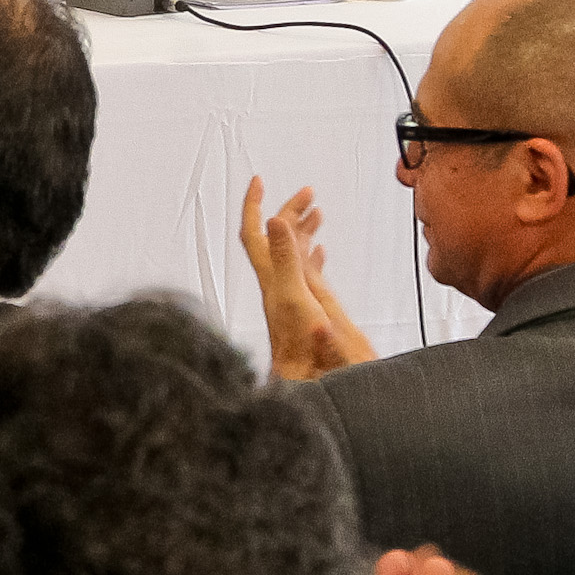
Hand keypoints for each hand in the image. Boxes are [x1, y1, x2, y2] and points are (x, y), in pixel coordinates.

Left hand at [239, 179, 375, 378]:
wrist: (309, 394)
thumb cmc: (305, 356)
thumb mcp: (297, 299)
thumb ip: (288, 261)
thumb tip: (275, 220)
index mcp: (274, 281)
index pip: (255, 235)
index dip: (254, 205)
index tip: (258, 180)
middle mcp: (277, 289)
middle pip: (276, 241)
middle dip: (289, 210)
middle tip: (309, 191)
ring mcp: (289, 301)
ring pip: (293, 256)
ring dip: (303, 230)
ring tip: (318, 211)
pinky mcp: (303, 315)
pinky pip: (306, 276)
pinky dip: (313, 256)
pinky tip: (321, 252)